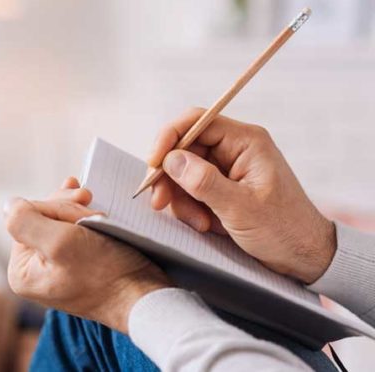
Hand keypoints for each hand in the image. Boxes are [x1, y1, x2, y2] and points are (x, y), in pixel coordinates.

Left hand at [5, 177, 170, 332]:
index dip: (55, 206)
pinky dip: (85, 219)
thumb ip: (25, 221)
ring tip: (99, 214)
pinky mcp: (76, 265)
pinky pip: (73, 232)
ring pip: (59, 221)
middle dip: (68, 208)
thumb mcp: (60, 242)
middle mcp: (34, 272)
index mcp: (21, 271)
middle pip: (41, 218)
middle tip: (91, 203)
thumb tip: (8, 204)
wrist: (144, 296)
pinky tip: (93, 210)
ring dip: (79, 212)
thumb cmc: (106, 273)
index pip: (27, 217)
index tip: (82, 205)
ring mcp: (55, 268)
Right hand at [148, 107, 335, 282]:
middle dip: (170, 177)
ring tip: (198, 223)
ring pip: (183, 172)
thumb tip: (171, 160)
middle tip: (160, 203)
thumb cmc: (284, 230)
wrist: (304, 257)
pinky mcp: (221, 188)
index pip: (196, 122)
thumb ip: (204, 182)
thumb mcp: (241, 208)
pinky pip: (190, 189)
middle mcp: (234, 149)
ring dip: (181, 198)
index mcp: (246, 142)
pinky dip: (189, 207)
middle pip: (184, 148)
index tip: (153, 163)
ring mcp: (226, 169)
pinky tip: (203, 224)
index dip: (169, 138)